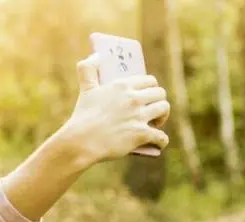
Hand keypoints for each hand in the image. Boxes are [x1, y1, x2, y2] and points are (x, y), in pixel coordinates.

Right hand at [51, 53, 170, 165]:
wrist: (80, 141)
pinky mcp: (140, 134)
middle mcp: (133, 98)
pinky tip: (158, 143)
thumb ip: (88, 68)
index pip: (149, 81)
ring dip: (162, 118)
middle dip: (159, 102)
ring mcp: (138, 116)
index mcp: (122, 86)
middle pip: (160, 94)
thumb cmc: (82, 117)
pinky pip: (161, 136)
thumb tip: (97, 55)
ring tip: (155, 124)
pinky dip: (161, 141)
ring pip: (164, 110)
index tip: (148, 96)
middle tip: (152, 111)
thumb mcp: (85, 89)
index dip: (152, 88)